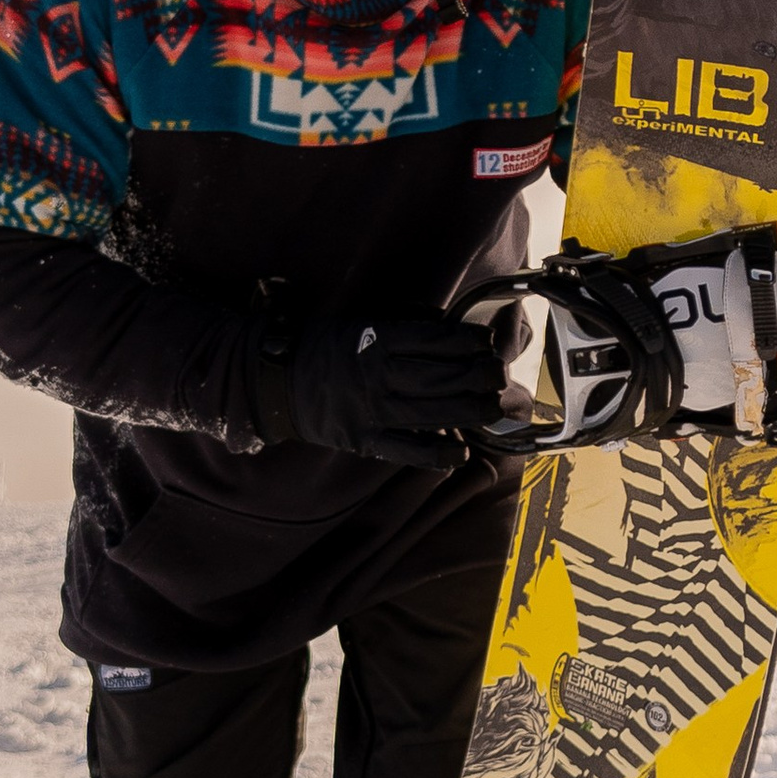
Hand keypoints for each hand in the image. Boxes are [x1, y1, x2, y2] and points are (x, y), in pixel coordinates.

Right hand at [255, 308, 506, 468]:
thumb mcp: (363, 322)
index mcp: (376, 339)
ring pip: (432, 414)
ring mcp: (370, 410)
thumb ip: (405, 325)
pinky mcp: (363, 440)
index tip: (489, 344)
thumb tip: (452, 329)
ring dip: (470, 412)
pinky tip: (460, 453)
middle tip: (500, 376)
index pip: (435, 339)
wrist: (277, 379)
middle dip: (479, 377)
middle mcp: (376, 375)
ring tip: (493, 409)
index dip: (469, 342)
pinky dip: (437, 455)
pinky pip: (406, 451)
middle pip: (441, 377)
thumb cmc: (327, 347)